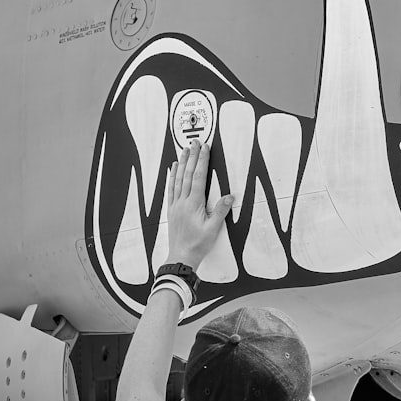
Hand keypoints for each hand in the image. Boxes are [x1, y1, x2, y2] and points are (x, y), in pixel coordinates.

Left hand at [165, 141, 232, 268]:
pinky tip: (173, 169)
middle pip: (187, 174)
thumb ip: (220, 211)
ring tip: (184, 150)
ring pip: (178, 179)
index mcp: (193, 204)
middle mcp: (183, 202)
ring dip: (181, 163)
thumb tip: (229, 196)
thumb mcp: (213, 229)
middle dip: (192, 157)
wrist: (181, 257)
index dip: (202, 161)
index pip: (198, 177)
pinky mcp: (172, 209)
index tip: (205, 149)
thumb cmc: (198, 245)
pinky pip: (171, 188)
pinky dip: (172, 176)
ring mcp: (176, 205)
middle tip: (195, 143)